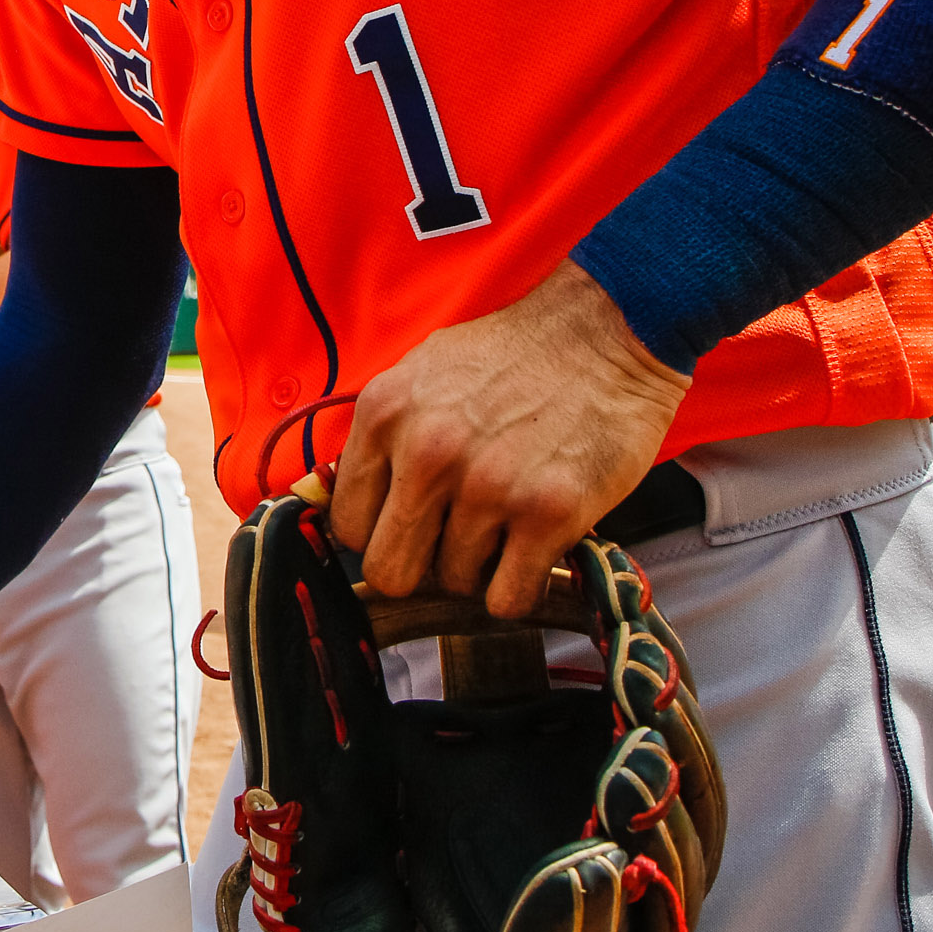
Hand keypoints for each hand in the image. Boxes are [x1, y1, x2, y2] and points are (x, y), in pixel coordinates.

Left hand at [327, 259, 689, 617]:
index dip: (379, 533)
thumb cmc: (514, 356)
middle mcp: (428, 452)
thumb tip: (327, 496)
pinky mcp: (549, 513)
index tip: (409, 526)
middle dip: (420, 566)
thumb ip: (379, 437)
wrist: (605, 333)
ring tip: (508, 522)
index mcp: (385, 414)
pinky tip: (533, 550)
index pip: (347, 523)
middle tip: (453, 541)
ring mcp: (488, 485)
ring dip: (481, 565)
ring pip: (454, 584)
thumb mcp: (420, 374)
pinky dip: (519, 587)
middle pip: (389, 570)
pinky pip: (507, 598)